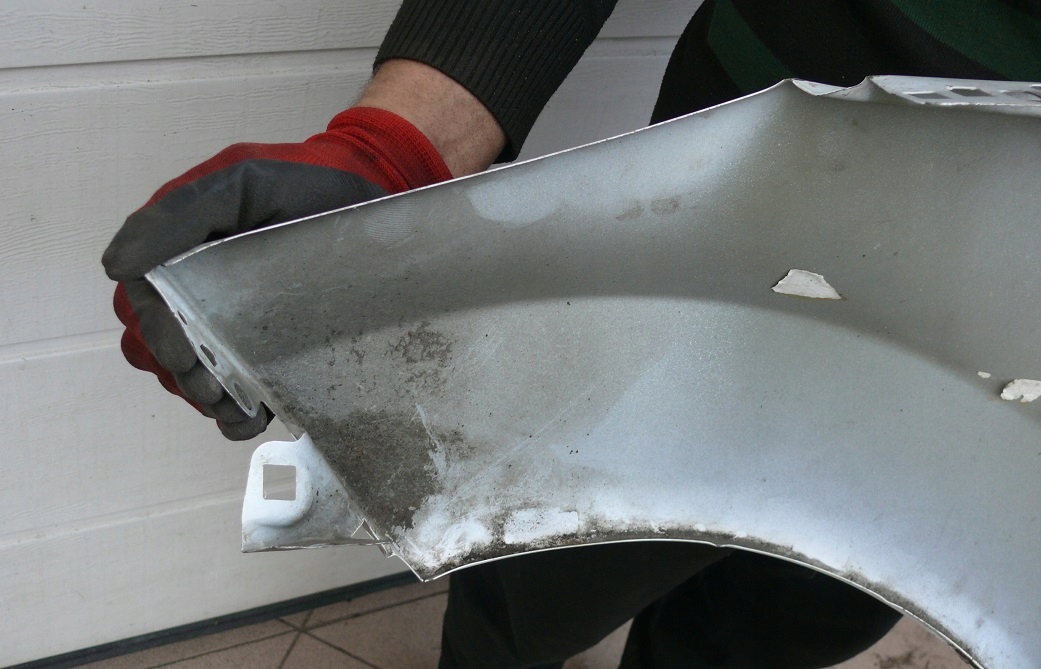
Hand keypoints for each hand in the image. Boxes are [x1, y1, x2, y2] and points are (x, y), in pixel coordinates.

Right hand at [102, 106, 451, 439]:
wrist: (368, 202)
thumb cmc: (306, 188)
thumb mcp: (249, 185)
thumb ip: (184, 213)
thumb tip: (117, 266)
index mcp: (181, 249)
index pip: (147, 299)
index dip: (161, 334)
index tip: (183, 359)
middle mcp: (194, 287)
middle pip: (164, 346)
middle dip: (186, 376)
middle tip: (214, 393)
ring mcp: (226, 319)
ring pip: (191, 374)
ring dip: (209, 400)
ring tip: (239, 414)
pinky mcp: (259, 345)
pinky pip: (233, 389)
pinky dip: (236, 415)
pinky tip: (253, 420)